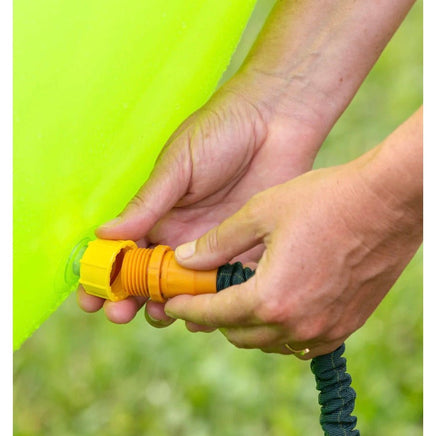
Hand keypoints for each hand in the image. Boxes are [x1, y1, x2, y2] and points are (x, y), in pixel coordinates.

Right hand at [77, 76, 323, 325]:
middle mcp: (183, 236)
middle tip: (121, 313)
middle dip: (132, 299)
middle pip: (151, 279)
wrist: (274, 122)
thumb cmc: (220, 133)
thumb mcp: (177, 166)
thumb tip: (103, 233)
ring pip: (186, 290)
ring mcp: (214, 246)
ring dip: (170, 307)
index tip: (91, 298)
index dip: (107, 276)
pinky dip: (213, 305)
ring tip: (161, 316)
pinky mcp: (245, 249)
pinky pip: (226, 285)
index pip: (126, 252)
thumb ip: (146, 204)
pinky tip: (205, 316)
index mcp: (160, 215)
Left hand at [163, 109, 422, 358]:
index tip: (174, 303)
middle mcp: (297, 323)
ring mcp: (324, 329)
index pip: (215, 312)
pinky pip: (299, 343)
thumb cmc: (326, 200)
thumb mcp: (262, 212)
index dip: (188, 307)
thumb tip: (185, 257)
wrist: (387, 202)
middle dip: (214, 316)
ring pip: (268, 342)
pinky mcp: (346, 326)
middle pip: (238, 333)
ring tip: (237, 299)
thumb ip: (219, 241)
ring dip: (245, 325)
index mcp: (272, 296)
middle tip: (204, 296)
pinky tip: (275, 308)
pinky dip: (278, 331)